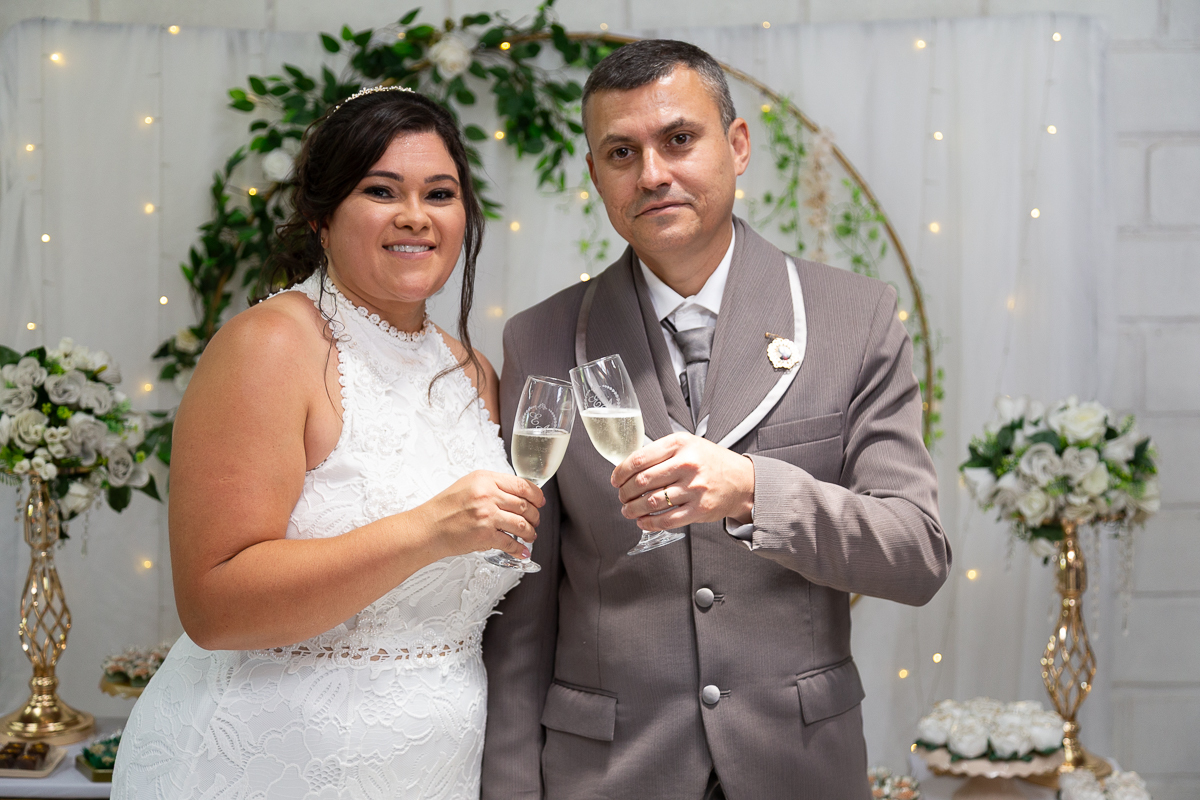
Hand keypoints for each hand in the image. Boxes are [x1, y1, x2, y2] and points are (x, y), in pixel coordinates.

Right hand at [420, 470, 543, 559]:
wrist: (427, 528)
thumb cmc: (444, 508)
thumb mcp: (468, 484)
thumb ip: (492, 486)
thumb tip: (517, 494)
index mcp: (485, 479)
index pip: (522, 485)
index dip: (536, 496)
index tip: (540, 502)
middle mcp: (487, 495)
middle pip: (525, 506)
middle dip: (535, 516)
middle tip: (535, 521)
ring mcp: (487, 515)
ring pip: (522, 524)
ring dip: (530, 533)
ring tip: (530, 536)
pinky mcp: (484, 535)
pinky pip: (510, 543)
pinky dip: (519, 549)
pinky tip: (522, 551)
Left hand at [611, 432, 754, 531]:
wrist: (742, 480)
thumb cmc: (710, 461)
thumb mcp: (688, 444)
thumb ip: (661, 451)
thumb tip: (629, 467)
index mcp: (680, 444)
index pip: (639, 459)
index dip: (621, 472)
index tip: (616, 479)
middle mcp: (687, 465)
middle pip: (642, 482)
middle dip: (624, 492)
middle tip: (621, 496)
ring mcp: (694, 488)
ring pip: (651, 502)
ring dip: (633, 509)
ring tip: (628, 510)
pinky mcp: (699, 509)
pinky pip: (666, 520)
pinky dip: (649, 523)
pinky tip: (643, 521)